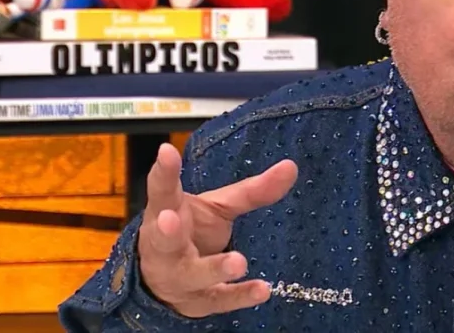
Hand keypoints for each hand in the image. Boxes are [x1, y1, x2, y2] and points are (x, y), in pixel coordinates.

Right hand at [138, 143, 298, 317]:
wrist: (166, 282)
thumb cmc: (192, 231)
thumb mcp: (218, 206)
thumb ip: (251, 190)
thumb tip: (292, 167)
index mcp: (165, 212)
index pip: (162, 190)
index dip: (163, 172)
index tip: (166, 151)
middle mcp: (165, 247)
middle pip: (164, 239)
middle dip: (168, 231)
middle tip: (170, 219)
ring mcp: (178, 277)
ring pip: (192, 275)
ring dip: (213, 269)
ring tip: (238, 262)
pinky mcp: (197, 302)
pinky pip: (219, 300)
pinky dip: (240, 296)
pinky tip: (262, 290)